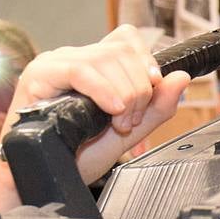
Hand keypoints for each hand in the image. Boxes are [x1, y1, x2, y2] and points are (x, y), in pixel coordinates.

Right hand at [0, 24, 190, 211]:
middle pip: (121, 50)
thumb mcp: (127, 131)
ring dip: (123, 95)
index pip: (126, 39)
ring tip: (116, 124)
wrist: (45, 179)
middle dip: (138, 88)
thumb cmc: (76, 157)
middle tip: (129, 122)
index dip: (145, 60)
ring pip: (105, 58)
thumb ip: (156, 107)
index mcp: (93, 67)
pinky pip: (79, 70)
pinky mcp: (38, 75)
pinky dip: (102, 90)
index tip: (153, 88)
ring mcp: (54, 64)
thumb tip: (181, 78)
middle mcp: (73, 59)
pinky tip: (111, 109)